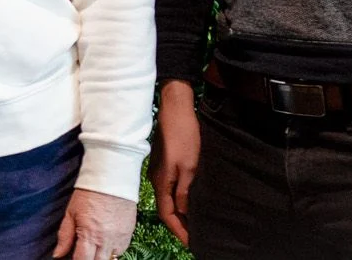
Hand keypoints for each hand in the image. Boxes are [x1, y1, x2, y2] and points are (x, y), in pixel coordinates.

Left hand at [52, 187, 134, 259]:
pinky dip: (112, 251)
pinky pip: (120, 251)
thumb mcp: (71, 212)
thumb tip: (57, 255)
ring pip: (110, 259)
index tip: (72, 258)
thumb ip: (65, 236)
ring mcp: (119, 239)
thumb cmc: (88, 193)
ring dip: (101, 257)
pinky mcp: (129, 235)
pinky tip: (105, 242)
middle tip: (83, 253)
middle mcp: (106, 241)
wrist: (112, 178)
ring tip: (93, 248)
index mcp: (90, 235)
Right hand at [150, 80, 199, 244]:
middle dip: (179, 225)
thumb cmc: (184, 135)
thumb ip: (185, 191)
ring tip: (195, 224)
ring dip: (180, 213)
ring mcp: (159, 171)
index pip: (167, 215)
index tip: (192, 244)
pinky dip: (179, 200)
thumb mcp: (190, 166)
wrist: (175, 108)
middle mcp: (156, 179)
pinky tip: (190, 201)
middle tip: (195, 238)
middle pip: (166, 209)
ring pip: (168, 199)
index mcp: (161, 181)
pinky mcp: (164, 164)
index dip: (179, 231)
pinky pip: (170, 188)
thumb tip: (185, 213)